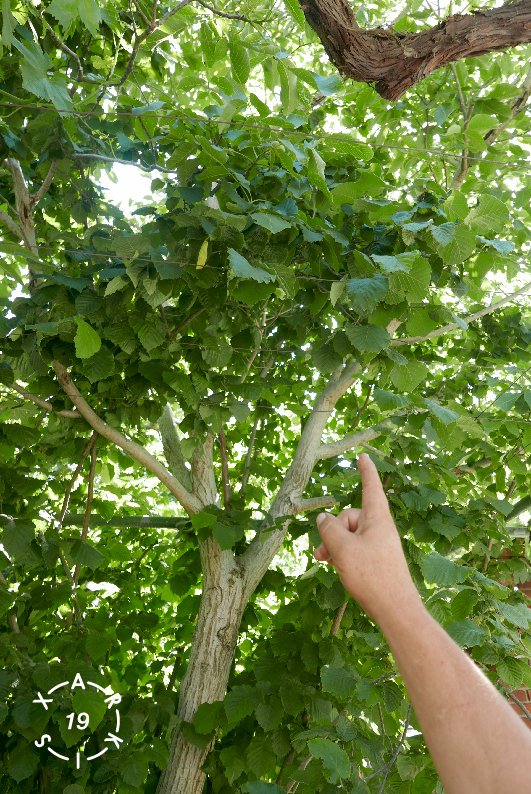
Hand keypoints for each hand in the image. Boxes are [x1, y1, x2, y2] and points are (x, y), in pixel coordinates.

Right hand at [314, 453, 420, 625]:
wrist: (395, 609)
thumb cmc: (371, 575)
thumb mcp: (342, 549)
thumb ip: (329, 529)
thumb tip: (324, 519)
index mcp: (377, 518)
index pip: (370, 487)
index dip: (366, 472)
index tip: (364, 456)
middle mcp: (380, 528)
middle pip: (350, 516)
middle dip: (333, 531)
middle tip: (324, 554)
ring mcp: (379, 544)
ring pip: (349, 535)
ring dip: (335, 545)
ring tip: (326, 563)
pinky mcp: (378, 560)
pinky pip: (356, 548)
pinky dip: (344, 554)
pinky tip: (337, 568)